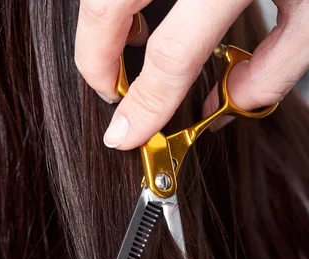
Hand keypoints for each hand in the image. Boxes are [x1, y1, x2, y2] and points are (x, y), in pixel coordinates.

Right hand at [74, 0, 308, 148]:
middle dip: (94, 59)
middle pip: (106, 7)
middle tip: (110, 92)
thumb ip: (276, 66)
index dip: (144, 102)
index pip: (172, 53)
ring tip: (124, 49)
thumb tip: (226, 106)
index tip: (125, 134)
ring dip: (100, 22)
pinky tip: (137, 10)